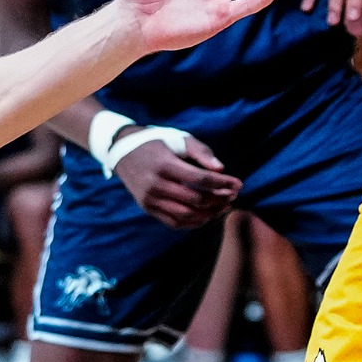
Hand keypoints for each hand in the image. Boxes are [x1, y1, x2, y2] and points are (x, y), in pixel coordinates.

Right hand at [113, 134, 240, 229]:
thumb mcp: (179, 139)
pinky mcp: (147, 208)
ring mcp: (150, 199)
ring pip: (186, 214)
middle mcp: (156, 185)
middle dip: (219, 199)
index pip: (201, 179)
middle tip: (233, 196)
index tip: (238, 184)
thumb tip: (221, 168)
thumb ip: (201, 152)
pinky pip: (173, 222)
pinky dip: (193, 222)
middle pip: (196, 199)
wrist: (123, 151)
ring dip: (209, 213)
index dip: (223, 183)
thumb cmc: (158, 142)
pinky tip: (207, 216)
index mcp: (165, 165)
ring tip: (223, 207)